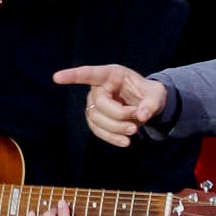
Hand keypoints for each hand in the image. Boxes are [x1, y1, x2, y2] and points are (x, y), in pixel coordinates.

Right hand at [53, 65, 169, 146]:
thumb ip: (152, 103)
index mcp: (112, 74)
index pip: (90, 73)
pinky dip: (111, 138)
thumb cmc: (150, 94)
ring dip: (115, 129)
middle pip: (99, 104)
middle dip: (118, 115)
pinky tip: (125, 142)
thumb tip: (142, 115)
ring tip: (134, 131)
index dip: (73, 76)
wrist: (148, 106)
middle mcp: (99, 87)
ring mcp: (95, 103)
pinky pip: (97, 130)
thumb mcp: (158, 95)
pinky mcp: (96, 118)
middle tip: (137, 120)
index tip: (57, 78)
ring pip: (96, 119)